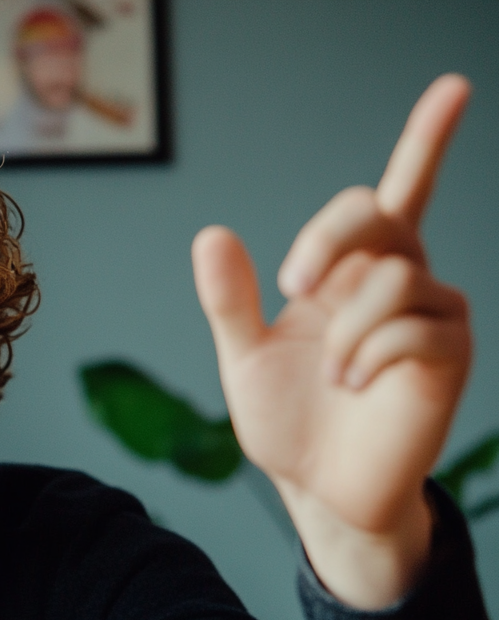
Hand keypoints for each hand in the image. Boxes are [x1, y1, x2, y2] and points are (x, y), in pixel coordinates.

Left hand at [191, 74, 472, 609]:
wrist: (314, 487)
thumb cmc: (286, 420)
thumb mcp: (244, 356)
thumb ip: (230, 299)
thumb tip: (212, 233)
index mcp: (351, 273)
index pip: (395, 193)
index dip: (428, 138)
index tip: (453, 87)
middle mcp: (398, 282)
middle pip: (381, 215)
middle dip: (331, 238)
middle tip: (294, 284)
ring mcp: (430, 318)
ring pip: (397, 276)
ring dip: (347, 327)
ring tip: (333, 374)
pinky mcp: (449, 358)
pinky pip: (416, 329)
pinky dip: (371, 354)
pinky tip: (354, 385)